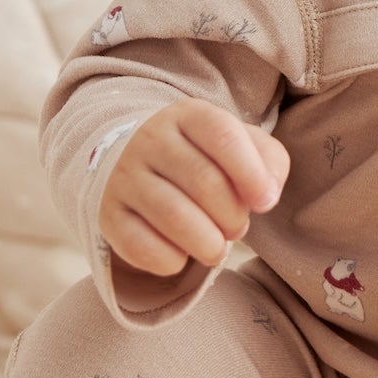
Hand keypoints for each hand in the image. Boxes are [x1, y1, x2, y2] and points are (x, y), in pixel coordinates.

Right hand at [99, 104, 288, 277]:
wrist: (135, 161)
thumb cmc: (203, 157)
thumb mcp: (240, 145)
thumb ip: (269, 161)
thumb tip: (267, 195)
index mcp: (188, 115)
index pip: (223, 136)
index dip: (252, 174)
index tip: (266, 203)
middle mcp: (150, 139)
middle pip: (204, 181)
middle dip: (233, 216)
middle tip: (237, 228)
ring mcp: (125, 176)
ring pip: (174, 216)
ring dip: (209, 243)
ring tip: (217, 247)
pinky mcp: (108, 214)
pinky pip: (141, 246)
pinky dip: (172, 261)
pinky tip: (181, 254)